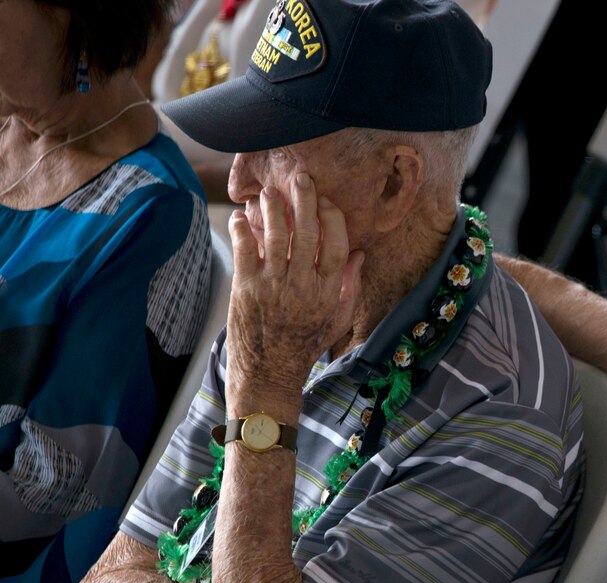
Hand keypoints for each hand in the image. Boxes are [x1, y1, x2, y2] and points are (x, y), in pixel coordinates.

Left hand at [227, 173, 364, 396]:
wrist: (270, 373)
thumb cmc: (306, 345)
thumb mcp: (337, 319)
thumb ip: (349, 285)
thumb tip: (358, 252)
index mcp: (328, 292)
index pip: (336, 245)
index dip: (332, 218)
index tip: (326, 202)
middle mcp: (303, 286)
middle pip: (307, 233)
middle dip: (304, 200)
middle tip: (301, 178)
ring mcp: (273, 286)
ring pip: (276, 235)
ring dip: (273, 208)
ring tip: (270, 191)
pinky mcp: (246, 288)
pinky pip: (245, 249)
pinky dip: (243, 229)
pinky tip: (242, 216)